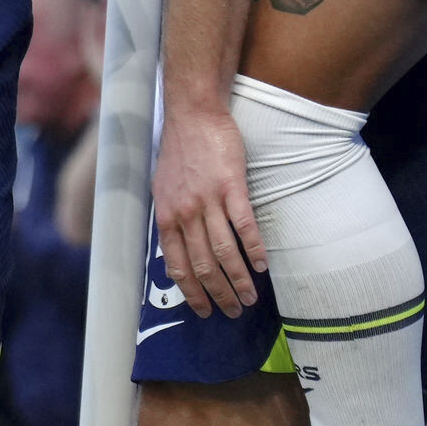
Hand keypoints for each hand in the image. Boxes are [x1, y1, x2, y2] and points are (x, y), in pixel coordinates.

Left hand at [154, 102, 264, 315]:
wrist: (193, 114)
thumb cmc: (179, 150)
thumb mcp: (163, 189)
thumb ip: (171, 219)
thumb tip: (177, 249)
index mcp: (166, 217)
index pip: (178, 267)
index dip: (193, 293)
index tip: (204, 311)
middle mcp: (185, 213)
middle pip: (203, 266)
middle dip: (219, 295)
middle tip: (233, 311)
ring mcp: (208, 201)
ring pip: (225, 252)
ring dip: (239, 280)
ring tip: (250, 297)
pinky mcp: (231, 186)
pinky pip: (244, 226)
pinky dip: (254, 249)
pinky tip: (263, 265)